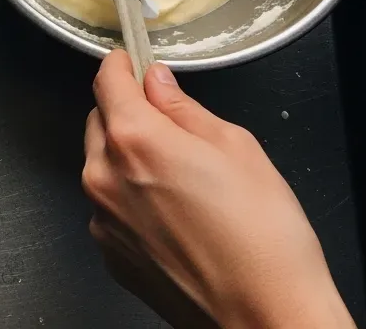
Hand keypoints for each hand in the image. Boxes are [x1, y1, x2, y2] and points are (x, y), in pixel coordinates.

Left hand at [82, 51, 353, 328]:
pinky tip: (171, 214)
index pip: (107, 80)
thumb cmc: (263, 238)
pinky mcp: (109, 252)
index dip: (121, 64)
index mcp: (134, 138)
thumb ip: (183, 107)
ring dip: (126, 158)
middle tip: (170, 126)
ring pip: (101, 164)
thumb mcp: (235, 146)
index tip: (131, 62)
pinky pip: (108, 206)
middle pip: (99, 120)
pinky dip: (129, 199)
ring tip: (178, 179)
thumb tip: (156, 81)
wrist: (267, 319)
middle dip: (126, 113)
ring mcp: (102, 218)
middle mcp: (104, 175)